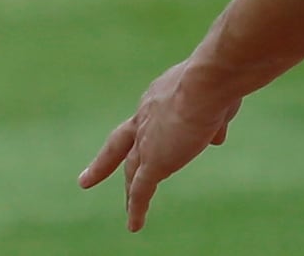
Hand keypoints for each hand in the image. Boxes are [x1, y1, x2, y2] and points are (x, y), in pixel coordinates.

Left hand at [78, 61, 241, 230]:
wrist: (208, 80)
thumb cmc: (218, 79)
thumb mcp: (217, 100)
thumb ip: (215, 119)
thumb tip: (216, 138)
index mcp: (159, 96)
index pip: (154, 116)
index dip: (160, 126)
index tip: (172, 130)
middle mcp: (145, 116)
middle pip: (121, 143)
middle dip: (106, 161)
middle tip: (86, 180)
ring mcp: (146, 140)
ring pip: (130, 169)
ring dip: (128, 188)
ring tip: (127, 207)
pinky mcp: (153, 162)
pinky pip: (141, 190)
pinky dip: (137, 208)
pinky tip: (134, 225)